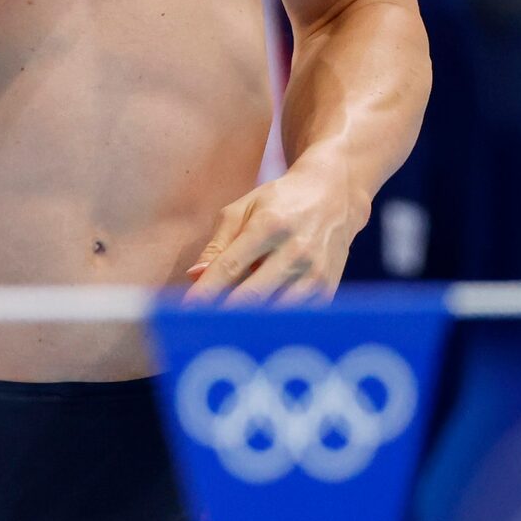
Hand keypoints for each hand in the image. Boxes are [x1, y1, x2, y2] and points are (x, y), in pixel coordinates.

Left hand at [178, 163, 355, 309]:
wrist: (334, 195)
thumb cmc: (280, 201)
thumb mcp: (244, 209)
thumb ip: (217, 244)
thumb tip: (195, 277)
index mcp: (269, 225)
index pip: (230, 267)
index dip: (205, 291)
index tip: (185, 309)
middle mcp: (296, 250)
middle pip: (252, 295)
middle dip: (222, 313)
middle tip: (199, 325)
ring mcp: (315, 273)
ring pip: (274, 311)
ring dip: (248, 321)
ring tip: (226, 325)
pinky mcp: (327, 289)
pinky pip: (293, 316)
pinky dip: (273, 321)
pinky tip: (257, 321)